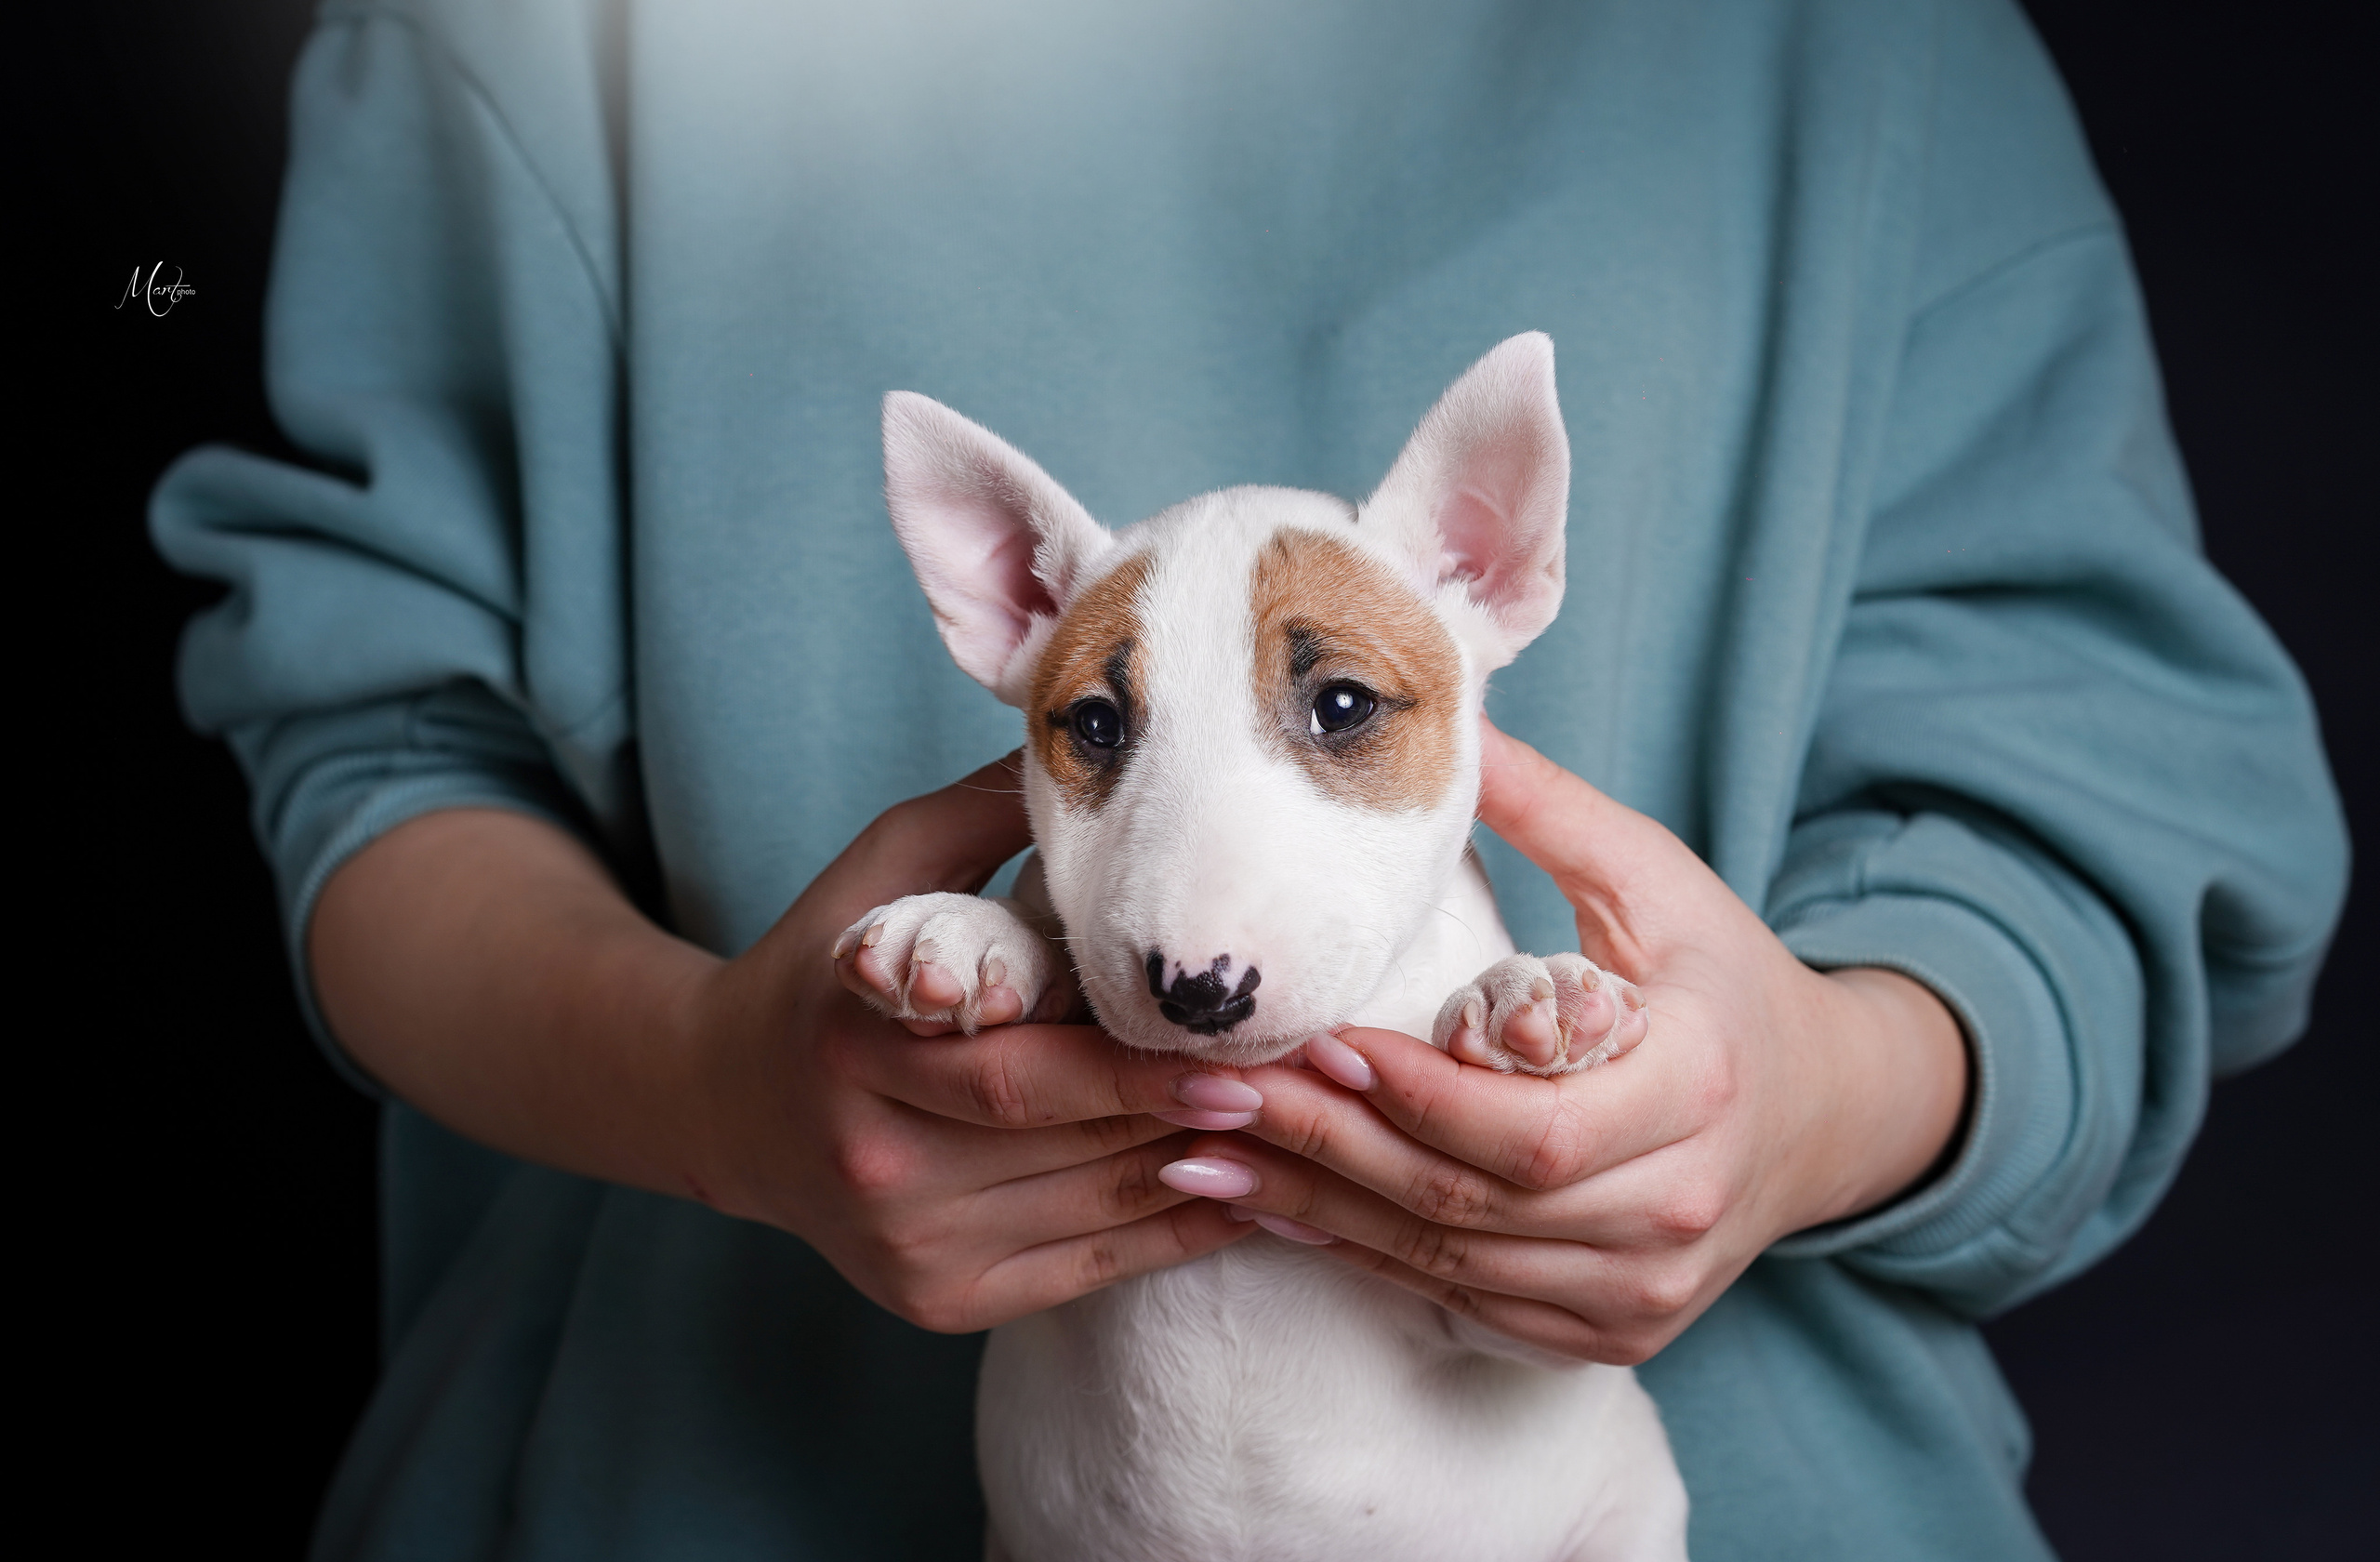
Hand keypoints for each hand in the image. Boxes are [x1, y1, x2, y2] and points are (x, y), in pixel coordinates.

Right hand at [681, 753, 1260, 1331]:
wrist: (726, 1108)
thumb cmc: (830, 966)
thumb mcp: (883, 867)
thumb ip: (981, 817)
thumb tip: (1096, 742)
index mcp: (860, 1048)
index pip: (1023, 1074)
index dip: (1137, 1074)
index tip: (1238, 1059)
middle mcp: (877, 1160)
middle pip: (1070, 1149)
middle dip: (1194, 1118)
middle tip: (1305, 1089)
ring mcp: (908, 1245)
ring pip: (1093, 1211)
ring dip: (1207, 1175)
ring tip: (1303, 1135)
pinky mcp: (937, 1299)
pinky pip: (1087, 1271)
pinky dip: (1176, 1234)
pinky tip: (1252, 1197)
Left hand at [1157, 719, 1968, 1362]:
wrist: (1823, 1112)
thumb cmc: (1722, 975)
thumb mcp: (1656, 879)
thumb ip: (1552, 811)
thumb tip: (1451, 714)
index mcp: (1698, 1087)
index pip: (1533, 1128)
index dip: (1416, 1099)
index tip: (1314, 1044)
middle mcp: (1679, 1207)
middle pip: (1470, 1203)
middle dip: (1323, 1151)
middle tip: (1202, 1099)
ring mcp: (1647, 1286)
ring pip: (1451, 1264)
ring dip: (1315, 1213)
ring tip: (1197, 1161)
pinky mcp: (1615, 1327)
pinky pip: (1467, 1301)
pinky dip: (1363, 1257)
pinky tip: (1274, 1212)